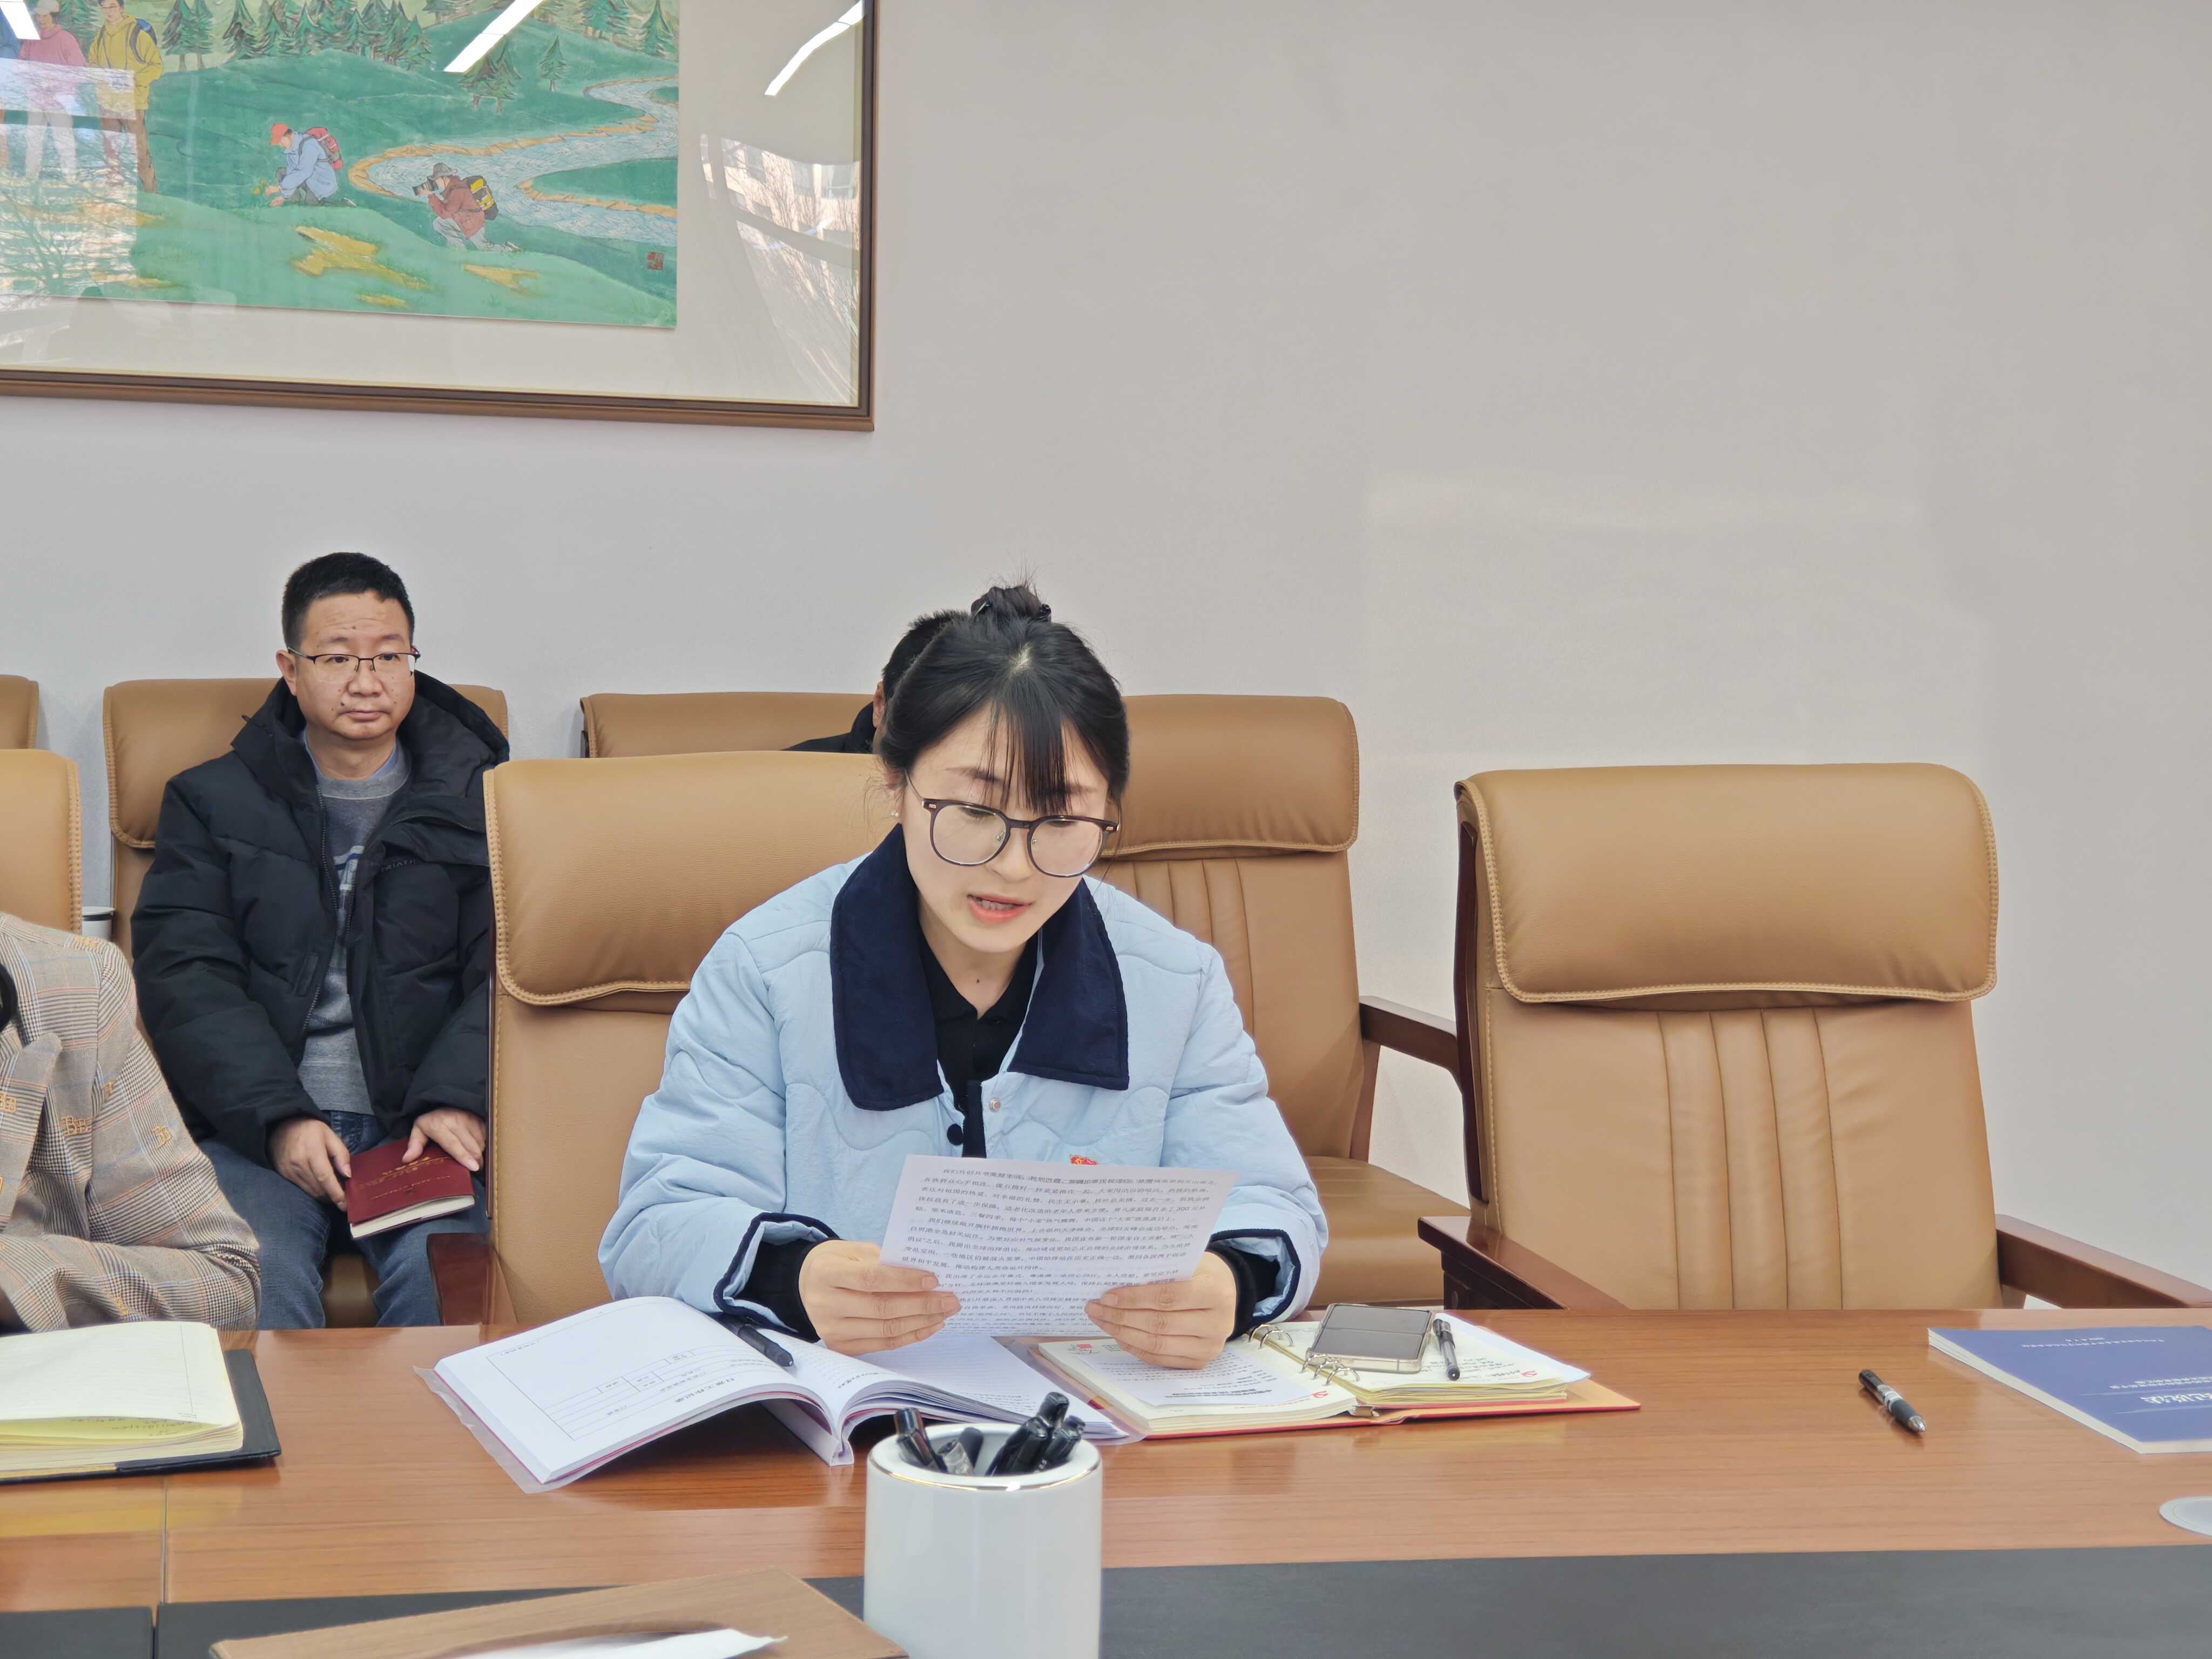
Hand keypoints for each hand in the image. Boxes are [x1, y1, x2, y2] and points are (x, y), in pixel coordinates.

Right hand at [270, 1116, 350, 1204]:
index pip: (325, 1178)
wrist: (280, 1126)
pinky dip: (314, 1191)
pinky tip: (321, 1188)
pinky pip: (301, 1188)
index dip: (336, 1193)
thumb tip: (348, 1174)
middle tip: (345, 1198)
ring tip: (335, 1193)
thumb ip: (341, 1153)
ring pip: (310, 1192)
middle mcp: (299, 1164)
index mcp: (312, 1152)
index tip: (345, 1205)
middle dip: (333, 1197)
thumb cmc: (309, 1129)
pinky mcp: (284, 1175)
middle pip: (319, 1189)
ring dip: (324, 1196)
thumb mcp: (329, 1135)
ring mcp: (289, 1171)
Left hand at [405, 1108, 484, 1171]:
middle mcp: (456, 1120)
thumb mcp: (418, 1130)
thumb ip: (414, 1145)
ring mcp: (470, 1118)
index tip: (473, 1167)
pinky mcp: (479, 1117)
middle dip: (476, 1160)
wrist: (442, 1100)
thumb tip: (406, 1159)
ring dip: (480, 1153)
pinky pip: (486, 1135)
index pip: (453, 1144)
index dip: (463, 1156)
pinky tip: (478, 1148)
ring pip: (480, 1142)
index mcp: (439, 1125)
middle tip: (475, 1170)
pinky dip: (484, 1144)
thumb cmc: (430, 1121)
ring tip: (476, 1160)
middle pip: (471, 1145)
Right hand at [798, 1241, 959, 1355]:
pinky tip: (929, 1325)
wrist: (807, 1283)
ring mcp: (832, 1330)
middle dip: (922, 1304)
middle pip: (881, 1308)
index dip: (904, 1280)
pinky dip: (910, 1335)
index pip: (871, 1279)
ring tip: (945, 1312)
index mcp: (826, 1274)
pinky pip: (883, 1344)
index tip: (933, 1278)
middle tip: (951, 1299)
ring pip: (885, 1330)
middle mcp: (825, 1305)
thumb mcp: (854, 1250)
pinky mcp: (841, 1347)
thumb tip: (924, 1273)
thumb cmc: (837, 1262)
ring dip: (921, 1322)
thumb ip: (884, 1260)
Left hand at [1086, 1252, 1237, 1368]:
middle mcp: (1216, 1325)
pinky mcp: (1199, 1362)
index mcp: (1215, 1293)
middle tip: (1095, 1308)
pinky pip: (1160, 1358)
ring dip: (1123, 1333)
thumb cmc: (1201, 1272)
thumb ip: (1160, 1272)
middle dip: (1121, 1317)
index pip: (1168, 1298)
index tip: (1107, 1296)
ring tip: (1101, 1321)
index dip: (1135, 1298)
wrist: (1226, 1292)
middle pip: (1159, 1324)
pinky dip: (1135, 1347)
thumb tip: (1117, 1282)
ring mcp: (1209, 1348)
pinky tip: (1118, 1335)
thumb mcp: (1188, 1262)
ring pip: (1157, 1345)